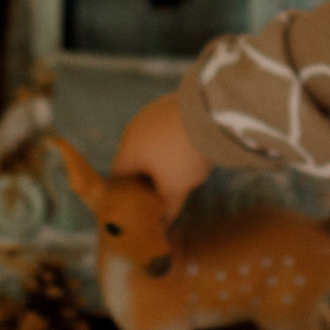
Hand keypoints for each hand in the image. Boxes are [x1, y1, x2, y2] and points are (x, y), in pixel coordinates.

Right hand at [111, 92, 210, 221]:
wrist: (211, 114)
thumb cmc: (185, 155)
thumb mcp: (176, 189)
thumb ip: (166, 210)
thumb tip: (163, 227)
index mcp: (128, 150)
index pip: (118, 177)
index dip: (127, 195)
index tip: (139, 205)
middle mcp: (133, 129)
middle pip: (133, 158)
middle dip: (145, 175)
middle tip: (160, 191)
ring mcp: (150, 112)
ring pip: (149, 140)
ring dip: (158, 155)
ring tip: (177, 168)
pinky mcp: (168, 102)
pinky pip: (164, 126)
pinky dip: (170, 138)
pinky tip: (187, 146)